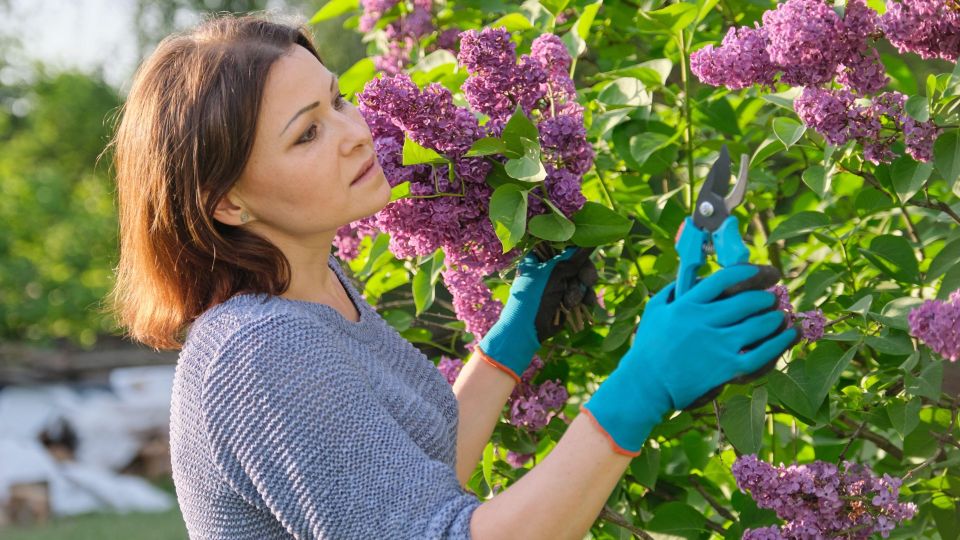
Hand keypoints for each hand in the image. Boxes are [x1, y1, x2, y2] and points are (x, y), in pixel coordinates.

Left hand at [477, 246, 597, 381]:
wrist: (528, 330)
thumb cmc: (534, 297)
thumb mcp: (553, 274)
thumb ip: (573, 258)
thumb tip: (590, 241)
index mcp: (539, 257)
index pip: (563, 244)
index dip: (577, 247)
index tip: (587, 250)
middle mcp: (550, 268)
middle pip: (577, 261)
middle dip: (583, 273)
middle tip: (588, 280)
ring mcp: (560, 283)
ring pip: (582, 277)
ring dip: (581, 289)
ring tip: (571, 302)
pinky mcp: (568, 296)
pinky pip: (584, 291)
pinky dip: (585, 297)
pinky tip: (586, 304)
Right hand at [580, 264, 799, 455]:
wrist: (645, 384)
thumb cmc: (648, 347)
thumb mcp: (655, 310)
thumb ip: (674, 290)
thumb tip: (695, 276)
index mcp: (687, 304)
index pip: (725, 278)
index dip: (751, 272)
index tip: (764, 272)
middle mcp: (703, 321)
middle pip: (747, 301)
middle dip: (766, 297)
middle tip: (773, 297)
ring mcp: (716, 345)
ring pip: (758, 325)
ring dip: (775, 317)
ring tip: (781, 316)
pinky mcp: (726, 368)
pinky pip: (761, 354)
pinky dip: (780, 343)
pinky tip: (790, 335)